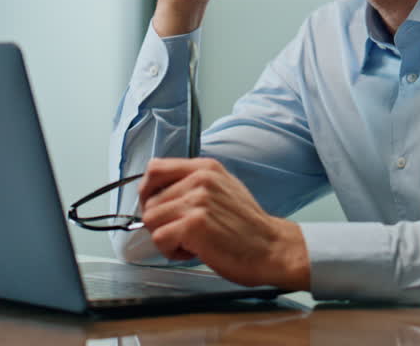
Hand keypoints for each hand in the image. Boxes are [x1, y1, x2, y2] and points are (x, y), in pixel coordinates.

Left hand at [138, 158, 310, 291]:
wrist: (273, 248)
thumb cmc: (248, 227)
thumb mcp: (223, 189)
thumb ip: (193, 184)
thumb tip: (158, 193)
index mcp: (206, 168)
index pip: (155, 168)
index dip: (147, 191)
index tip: (153, 206)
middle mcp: (200, 180)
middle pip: (149, 200)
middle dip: (161, 222)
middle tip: (183, 233)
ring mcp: (197, 201)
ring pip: (151, 220)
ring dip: (165, 237)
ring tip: (190, 242)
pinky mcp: (194, 224)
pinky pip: (159, 239)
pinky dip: (171, 251)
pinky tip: (193, 251)